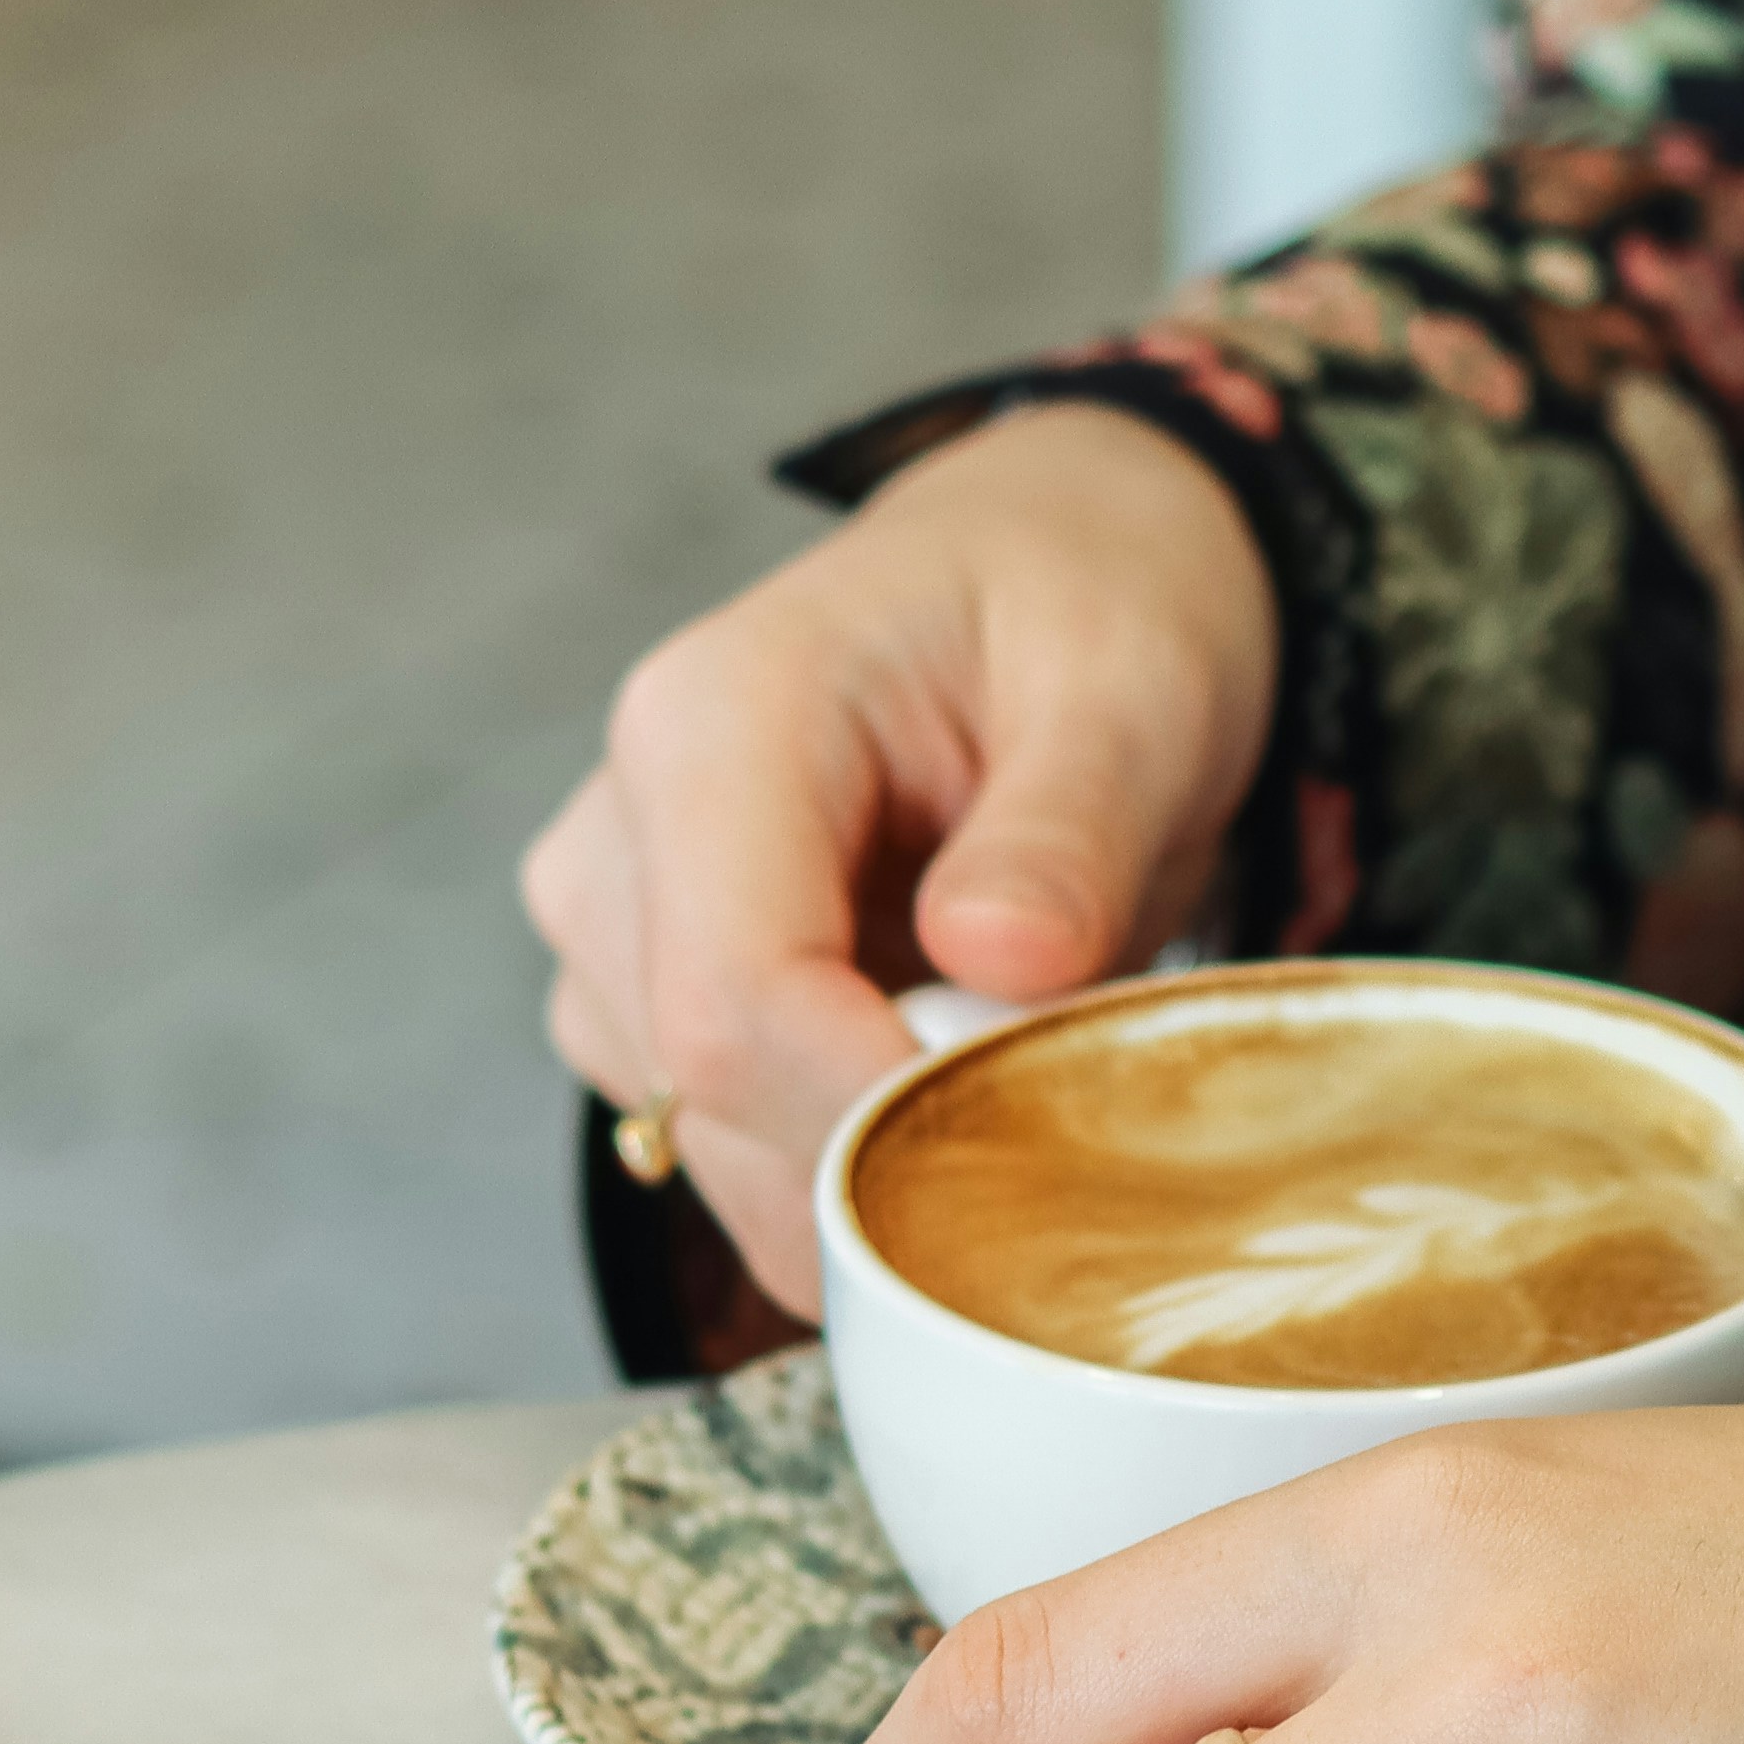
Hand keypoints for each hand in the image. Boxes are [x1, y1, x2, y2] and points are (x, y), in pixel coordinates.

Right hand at [524, 403, 1276, 1312]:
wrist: (1048, 571)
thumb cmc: (1082, 611)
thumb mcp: (1129, 692)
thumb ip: (1065, 832)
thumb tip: (1001, 961)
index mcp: (715, 723)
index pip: (739, 997)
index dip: (876, 1117)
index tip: (1038, 1156)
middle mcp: (621, 830)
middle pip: (713, 1092)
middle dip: (896, 1161)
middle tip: (1079, 1131)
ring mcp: (615, 928)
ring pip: (715, 1147)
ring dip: (880, 1172)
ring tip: (1028, 1074)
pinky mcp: (650, 998)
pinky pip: (737, 1147)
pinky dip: (857, 1165)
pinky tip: (961, 1090)